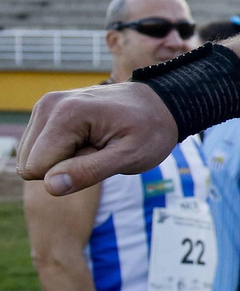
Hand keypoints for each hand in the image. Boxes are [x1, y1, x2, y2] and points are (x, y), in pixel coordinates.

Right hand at [16, 82, 178, 195]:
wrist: (158, 104)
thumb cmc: (150, 131)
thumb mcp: (130, 157)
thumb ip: (89, 172)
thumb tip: (50, 186)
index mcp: (67, 114)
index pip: (37, 168)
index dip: (70, 173)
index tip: (100, 155)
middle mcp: (48, 105)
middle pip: (30, 164)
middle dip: (64, 167)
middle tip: (99, 151)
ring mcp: (45, 106)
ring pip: (31, 158)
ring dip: (64, 159)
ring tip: (96, 144)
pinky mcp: (46, 111)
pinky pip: (38, 149)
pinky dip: (63, 151)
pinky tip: (88, 139)